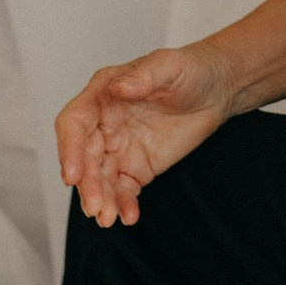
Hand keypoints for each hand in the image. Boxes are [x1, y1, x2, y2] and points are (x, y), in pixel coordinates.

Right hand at [55, 43, 236, 226]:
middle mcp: (104, 122)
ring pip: (99, 177)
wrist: (216, 90)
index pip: (74, 123)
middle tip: (96, 207)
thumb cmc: (190, 70)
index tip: (72, 174)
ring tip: (108, 218)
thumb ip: (144, 76)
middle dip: (86, 183)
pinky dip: (123, 203)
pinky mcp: (136, 166)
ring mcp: (118, 147)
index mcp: (103, 94)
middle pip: (83, 157)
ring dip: (101, 198)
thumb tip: (119, 88)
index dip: (69, 148)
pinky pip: (123, 189)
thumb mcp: (170, 65)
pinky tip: (128, 216)